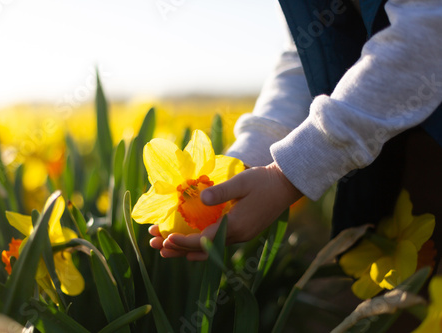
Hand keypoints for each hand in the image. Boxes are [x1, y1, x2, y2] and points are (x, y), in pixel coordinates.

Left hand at [148, 162, 302, 259]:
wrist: (286, 185)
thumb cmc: (264, 181)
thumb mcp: (242, 181)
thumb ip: (222, 191)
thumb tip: (201, 198)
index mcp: (236, 226)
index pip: (204, 240)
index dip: (183, 241)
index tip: (165, 238)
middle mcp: (237, 236)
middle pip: (202, 249)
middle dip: (177, 248)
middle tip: (154, 245)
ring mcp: (240, 235)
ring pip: (208, 248)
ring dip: (186, 248)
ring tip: (164, 248)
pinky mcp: (242, 231)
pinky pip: (215, 243)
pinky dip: (199, 245)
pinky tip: (187, 244)